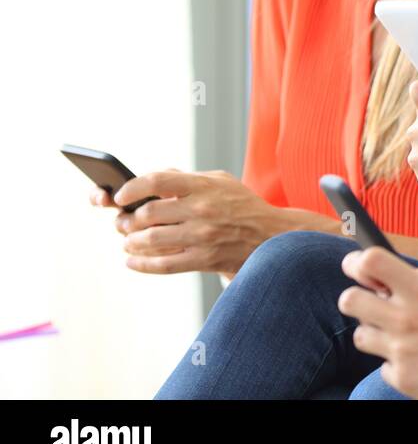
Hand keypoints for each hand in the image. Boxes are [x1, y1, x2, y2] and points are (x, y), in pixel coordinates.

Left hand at [112, 170, 283, 274]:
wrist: (272, 234)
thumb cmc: (241, 205)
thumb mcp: (220, 181)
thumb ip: (186, 178)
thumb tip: (150, 180)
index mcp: (204, 186)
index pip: (158, 181)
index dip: (132, 188)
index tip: (121, 197)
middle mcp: (202, 210)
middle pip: (148, 214)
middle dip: (127, 221)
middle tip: (122, 224)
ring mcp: (203, 236)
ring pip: (151, 240)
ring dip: (131, 242)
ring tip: (128, 241)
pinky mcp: (204, 259)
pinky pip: (163, 265)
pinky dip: (141, 264)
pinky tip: (132, 261)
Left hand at [339, 247, 417, 397]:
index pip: (372, 262)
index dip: (359, 259)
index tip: (359, 263)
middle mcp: (406, 321)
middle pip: (350, 301)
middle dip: (355, 295)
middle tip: (371, 298)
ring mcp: (402, 353)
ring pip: (361, 336)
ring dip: (374, 329)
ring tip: (398, 330)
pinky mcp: (404, 381)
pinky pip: (384, 366)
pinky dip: (396, 360)